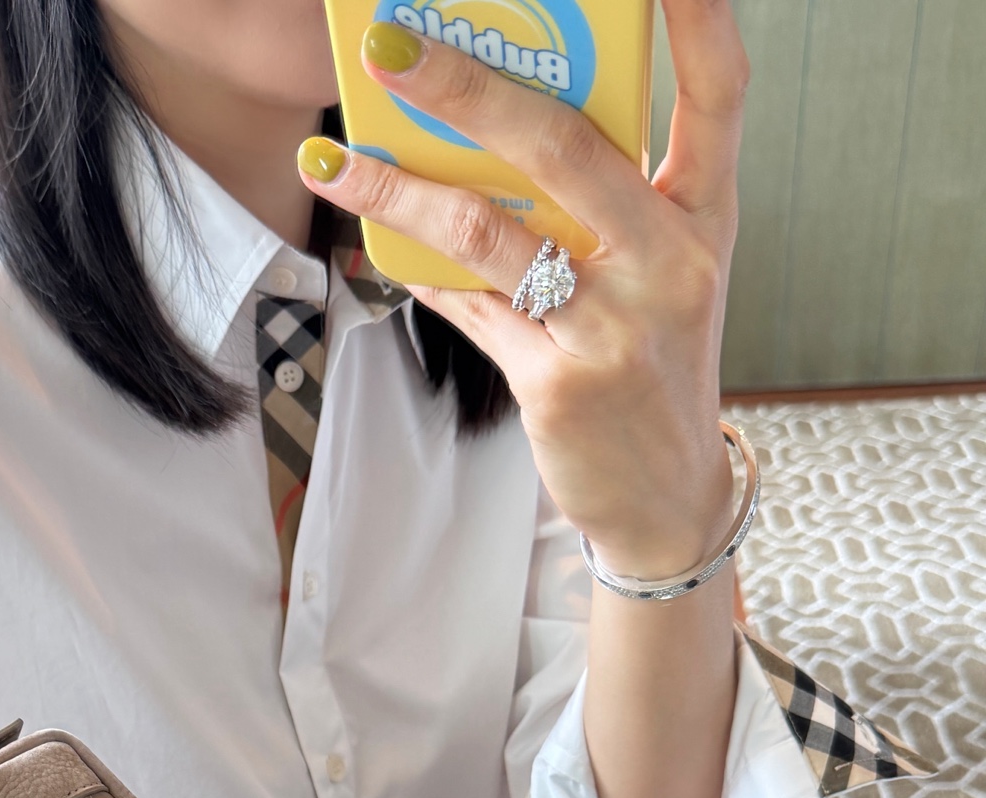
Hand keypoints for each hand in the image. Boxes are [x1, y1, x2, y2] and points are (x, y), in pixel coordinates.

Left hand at [299, 0, 747, 578]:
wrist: (666, 497)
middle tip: (393, 46)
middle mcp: (670, 261)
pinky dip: (416, 272)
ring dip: (399, 188)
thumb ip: (600, 206)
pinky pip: (469, 308)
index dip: (697, 20)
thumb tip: (487, 131)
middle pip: (563, 147)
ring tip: (331, 160)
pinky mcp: (561, 384)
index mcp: (705, 217)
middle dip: (468, 85)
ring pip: (489, 231)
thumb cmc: (651, 364)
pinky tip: (371, 243)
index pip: (718, 95)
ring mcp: (615, 326)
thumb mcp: (655, 276)